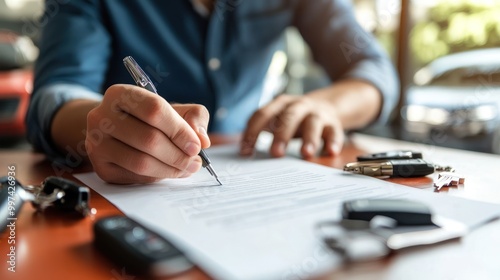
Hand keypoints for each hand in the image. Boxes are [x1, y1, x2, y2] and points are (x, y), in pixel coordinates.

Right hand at [85, 84, 209, 183]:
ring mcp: (97, 143)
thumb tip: (202, 139)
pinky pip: (134, 177)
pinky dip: (156, 177)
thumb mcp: (176, 109)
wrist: (120, 130)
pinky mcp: (100, 166)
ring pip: (141, 162)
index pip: (154, 110)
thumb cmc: (151, 119)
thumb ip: (195, 117)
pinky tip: (167, 171)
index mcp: (120, 94)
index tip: (196, 145)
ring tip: (186, 168)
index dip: (179, 130)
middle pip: (148, 139)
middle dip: (178, 155)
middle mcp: (102, 117)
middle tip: (194, 161)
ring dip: (170, 169)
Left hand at [240, 94, 344, 157]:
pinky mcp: (333, 124)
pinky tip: (331, 152)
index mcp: (280, 104)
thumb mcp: (279, 118)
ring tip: (305, 154)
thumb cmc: (295, 118)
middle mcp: (299, 106)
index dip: (253, 132)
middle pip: (289, 117)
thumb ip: (264, 131)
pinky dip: (333, 142)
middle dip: (282, 134)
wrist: (327, 105)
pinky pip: (335, 132)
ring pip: (313, 123)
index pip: (262, 114)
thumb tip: (245, 153)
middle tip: (276, 153)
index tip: (246, 152)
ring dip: (309, 138)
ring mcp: (317, 114)